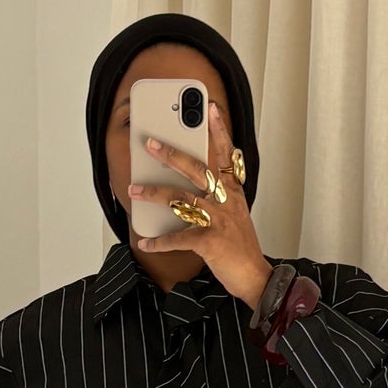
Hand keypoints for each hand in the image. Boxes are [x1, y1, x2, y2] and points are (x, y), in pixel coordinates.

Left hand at [128, 100, 271, 308]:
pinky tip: (146, 242)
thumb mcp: (236, 215)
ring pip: (182, 200)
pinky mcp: (210, 242)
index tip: (211, 110)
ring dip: (154, 194)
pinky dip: (160, 241)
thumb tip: (190, 187)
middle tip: (151, 144)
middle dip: (171, 156)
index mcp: (233, 193)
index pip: (226, 156)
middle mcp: (225, 202)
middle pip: (197, 171)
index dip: (219, 132)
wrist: (254, 277)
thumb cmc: (241, 247)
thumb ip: (219, 197)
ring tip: (134, 190)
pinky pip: (179, 238)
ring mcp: (218, 221)